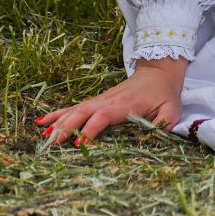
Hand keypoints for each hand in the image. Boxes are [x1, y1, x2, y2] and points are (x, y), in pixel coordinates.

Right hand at [34, 56, 186, 146]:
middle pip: (83, 112)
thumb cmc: (164, 94)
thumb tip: (156, 135)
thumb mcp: (171, 109)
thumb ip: (165, 123)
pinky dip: (58, 113)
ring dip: (58, 121)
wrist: (158, 72)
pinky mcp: (97, 101)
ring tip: (43, 135)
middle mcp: (108, 100)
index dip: (90, 129)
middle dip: (67, 127)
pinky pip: (74, 107)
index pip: (103, 116)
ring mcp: (100, 99)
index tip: (78, 143)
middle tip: (53, 143)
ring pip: (75, 109)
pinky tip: (42, 121)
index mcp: (124, 104)